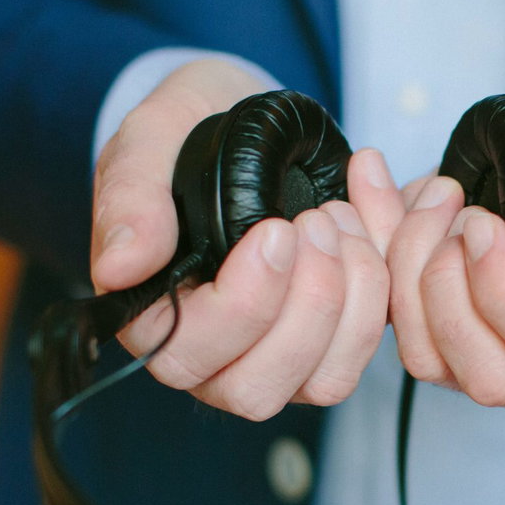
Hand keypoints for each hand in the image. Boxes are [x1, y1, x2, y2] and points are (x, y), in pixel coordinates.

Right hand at [91, 59, 405, 418]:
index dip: (243, 307)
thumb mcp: (148, 142)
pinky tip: (370, 213)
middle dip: (306, 307)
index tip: (275, 231)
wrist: (243, 115)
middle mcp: (215, 354)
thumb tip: (116, 270)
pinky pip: (373, 345)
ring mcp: (279, 354)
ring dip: (353, 296)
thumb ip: (128, 201)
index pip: (189, 358)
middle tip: (316, 221)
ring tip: (338, 214)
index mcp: (156, 319)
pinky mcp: (335, 337)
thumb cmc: (188, 135)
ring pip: (326, 381)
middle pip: (259, 390)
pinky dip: (388, 280)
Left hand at [386, 84, 504, 409]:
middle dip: (450, 287)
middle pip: (486, 375)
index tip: (483, 222)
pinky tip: (381, 190)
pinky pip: (390, 322)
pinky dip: (374, 252)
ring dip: (408, 269)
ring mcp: (491, 357)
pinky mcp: (438, 335)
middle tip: (456, 207)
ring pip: (428, 357)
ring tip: (434, 194)